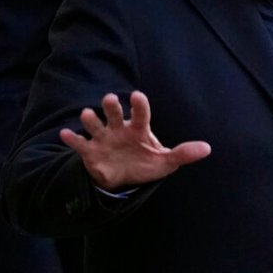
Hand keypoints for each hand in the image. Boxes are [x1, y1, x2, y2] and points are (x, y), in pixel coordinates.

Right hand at [59, 91, 210, 190]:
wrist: (124, 177)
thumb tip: (207, 148)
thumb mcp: (166, 161)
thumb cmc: (146, 162)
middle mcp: (119, 128)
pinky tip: (65, 134)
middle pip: (114, 113)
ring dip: (90, 119)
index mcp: (138, 128)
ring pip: (95, 124)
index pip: (141, 113)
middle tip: (110, 99)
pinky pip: (80, 144)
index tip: (136, 95)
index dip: (139, 104)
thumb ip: (184, 154)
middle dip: (112, 106)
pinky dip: (72, 139)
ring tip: (86, 114)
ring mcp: (103, 138)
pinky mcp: (90, 152)